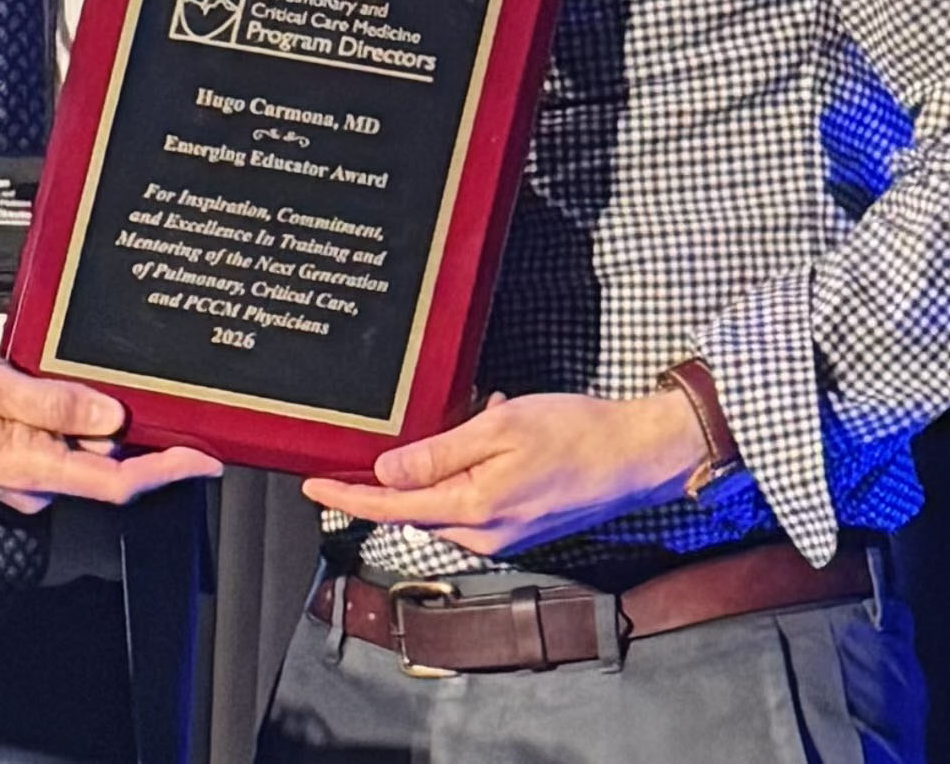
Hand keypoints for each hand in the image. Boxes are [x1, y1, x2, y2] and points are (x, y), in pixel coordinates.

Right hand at [0, 344, 221, 512]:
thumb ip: (51, 402)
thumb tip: (109, 417)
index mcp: (33, 467)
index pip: (116, 480)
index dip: (166, 471)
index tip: (205, 457)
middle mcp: (37, 481)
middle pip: (108, 459)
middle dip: (126, 422)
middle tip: (117, 375)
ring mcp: (30, 473)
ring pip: (86, 445)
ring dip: (93, 413)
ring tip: (51, 374)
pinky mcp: (24, 460)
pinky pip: (65, 440)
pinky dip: (73, 415)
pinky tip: (49, 387)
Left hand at [301, 389, 705, 559]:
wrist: (639, 454)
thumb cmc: (576, 433)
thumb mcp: (498, 428)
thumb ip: (438, 452)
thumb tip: (386, 471)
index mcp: (473, 511)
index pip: (392, 507)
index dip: (347, 495)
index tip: (310, 484)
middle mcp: (485, 535)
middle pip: (417, 505)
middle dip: (410, 464)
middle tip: (428, 417)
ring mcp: (506, 535)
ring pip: (448, 498)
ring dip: (450, 458)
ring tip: (484, 413)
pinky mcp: (523, 526)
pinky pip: (477, 498)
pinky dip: (476, 464)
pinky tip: (500, 427)